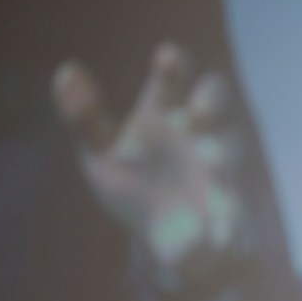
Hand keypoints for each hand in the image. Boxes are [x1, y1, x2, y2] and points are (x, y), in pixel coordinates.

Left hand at [51, 42, 250, 289]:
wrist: (171, 242)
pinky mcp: (232, 205)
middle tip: (198, 112)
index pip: (171, 79)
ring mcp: (219, 166)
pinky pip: (234, 209)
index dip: (172, 65)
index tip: (166, 58)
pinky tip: (218, 231)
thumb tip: (67, 69)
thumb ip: (83, 120)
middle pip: (216, 98)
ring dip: (223, 152)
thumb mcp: (102, 159)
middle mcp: (197, 131)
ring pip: (232, 147)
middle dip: (211, 98)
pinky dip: (227, 220)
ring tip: (210, 160)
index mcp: (165, 113)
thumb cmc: (137, 190)